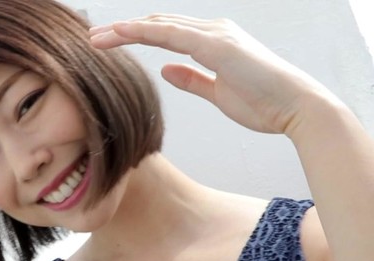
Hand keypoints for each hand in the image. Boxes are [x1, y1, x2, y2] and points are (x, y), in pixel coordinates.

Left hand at [90, 15, 335, 135]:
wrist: (296, 107)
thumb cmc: (263, 103)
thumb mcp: (217, 92)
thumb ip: (192, 78)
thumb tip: (166, 69)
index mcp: (213, 41)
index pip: (166, 32)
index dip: (136, 34)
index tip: (108, 42)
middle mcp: (213, 31)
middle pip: (158, 24)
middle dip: (123, 30)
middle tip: (92, 37)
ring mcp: (215, 35)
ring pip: (160, 25)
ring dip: (125, 29)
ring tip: (96, 38)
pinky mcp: (216, 45)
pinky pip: (171, 34)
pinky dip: (143, 31)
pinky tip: (121, 34)